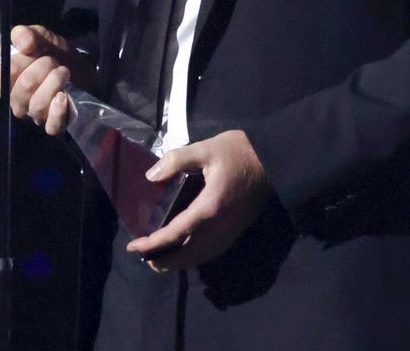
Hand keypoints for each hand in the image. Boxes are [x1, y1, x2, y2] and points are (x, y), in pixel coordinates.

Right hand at [0, 24, 97, 134]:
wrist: (84, 71)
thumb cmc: (58, 57)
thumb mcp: (45, 40)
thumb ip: (30, 34)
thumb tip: (23, 41)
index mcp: (10, 83)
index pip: (5, 75)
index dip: (23, 61)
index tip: (37, 51)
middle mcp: (19, 103)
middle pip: (24, 88)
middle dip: (44, 68)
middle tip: (55, 62)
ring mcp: (36, 116)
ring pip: (37, 105)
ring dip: (55, 82)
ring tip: (64, 72)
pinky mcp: (55, 126)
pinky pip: (51, 126)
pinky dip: (57, 111)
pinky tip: (64, 97)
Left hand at [126, 130, 270, 271]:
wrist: (275, 158)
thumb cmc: (240, 151)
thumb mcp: (206, 149)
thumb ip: (177, 161)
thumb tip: (151, 176)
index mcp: (209, 207)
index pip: (175, 234)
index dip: (153, 244)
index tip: (134, 247)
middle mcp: (220, 226)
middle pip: (189, 255)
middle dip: (165, 261)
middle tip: (145, 258)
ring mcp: (231, 230)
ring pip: (202, 256)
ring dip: (181, 262)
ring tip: (162, 258)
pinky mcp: (238, 228)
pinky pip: (213, 251)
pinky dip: (196, 256)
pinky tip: (188, 249)